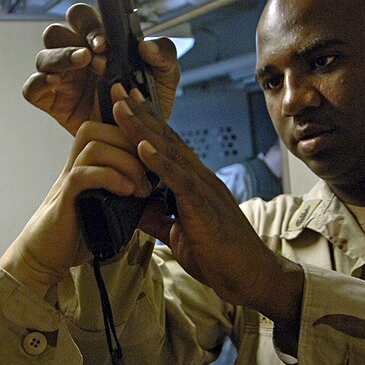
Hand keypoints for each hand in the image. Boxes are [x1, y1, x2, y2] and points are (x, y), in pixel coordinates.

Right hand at [0, 118, 150, 295]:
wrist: (46, 256)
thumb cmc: (79, 234)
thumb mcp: (112, 213)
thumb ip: (130, 202)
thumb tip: (160, 202)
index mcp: (87, 164)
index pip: (106, 128)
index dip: (131, 133)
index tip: (154, 155)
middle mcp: (75, 165)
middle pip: (99, 129)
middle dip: (131, 145)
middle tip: (150, 173)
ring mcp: (68, 178)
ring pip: (94, 147)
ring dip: (125, 163)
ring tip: (140, 187)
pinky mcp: (64, 197)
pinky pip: (83, 174)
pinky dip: (110, 178)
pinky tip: (127, 192)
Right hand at [22, 3, 179, 135]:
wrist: (138, 141)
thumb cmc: (148, 104)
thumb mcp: (166, 77)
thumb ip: (164, 54)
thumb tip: (145, 45)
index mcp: (98, 42)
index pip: (83, 19)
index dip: (89, 25)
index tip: (104, 43)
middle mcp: (75, 56)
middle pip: (56, 33)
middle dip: (72, 42)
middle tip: (93, 58)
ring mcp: (62, 78)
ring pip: (43, 57)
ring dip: (59, 58)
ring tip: (81, 67)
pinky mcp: (51, 101)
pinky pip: (32, 88)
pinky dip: (40, 82)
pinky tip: (58, 84)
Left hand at [112, 95, 303, 326]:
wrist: (248, 278)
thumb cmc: (218, 256)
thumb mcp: (177, 234)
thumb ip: (157, 217)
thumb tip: (131, 205)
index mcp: (192, 182)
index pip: (164, 145)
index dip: (142, 122)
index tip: (123, 101)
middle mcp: (199, 177)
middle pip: (165, 138)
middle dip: (138, 113)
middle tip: (116, 86)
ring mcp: (204, 188)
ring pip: (169, 152)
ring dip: (143, 128)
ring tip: (122, 106)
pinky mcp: (204, 206)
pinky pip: (180, 180)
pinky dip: (160, 162)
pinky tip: (143, 146)